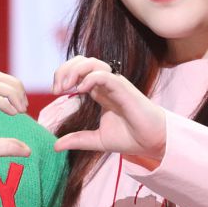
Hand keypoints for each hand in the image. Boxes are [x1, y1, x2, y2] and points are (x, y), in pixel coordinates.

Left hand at [51, 56, 165, 165]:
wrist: (152, 142)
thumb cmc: (130, 137)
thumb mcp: (97, 140)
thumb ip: (77, 140)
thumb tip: (55, 146)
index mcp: (99, 91)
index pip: (78, 70)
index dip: (63, 75)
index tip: (55, 92)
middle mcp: (106, 84)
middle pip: (82, 60)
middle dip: (65, 69)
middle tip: (57, 89)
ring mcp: (115, 84)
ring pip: (93, 62)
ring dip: (75, 70)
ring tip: (66, 88)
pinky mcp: (124, 89)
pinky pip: (105, 75)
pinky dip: (90, 78)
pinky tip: (81, 91)